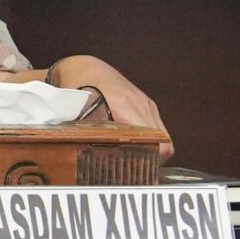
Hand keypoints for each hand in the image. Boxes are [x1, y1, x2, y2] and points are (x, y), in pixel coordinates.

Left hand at [52, 55, 171, 159]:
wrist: (84, 68)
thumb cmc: (76, 89)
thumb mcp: (76, 112)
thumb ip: (85, 133)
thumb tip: (87, 158)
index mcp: (122, 104)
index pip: (153, 138)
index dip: (150, 158)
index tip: (137, 170)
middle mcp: (139, 103)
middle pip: (163, 141)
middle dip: (153, 159)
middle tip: (135, 171)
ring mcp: (145, 103)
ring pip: (163, 136)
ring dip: (155, 150)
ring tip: (136, 162)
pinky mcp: (147, 104)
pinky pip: (158, 127)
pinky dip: (153, 140)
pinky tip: (137, 147)